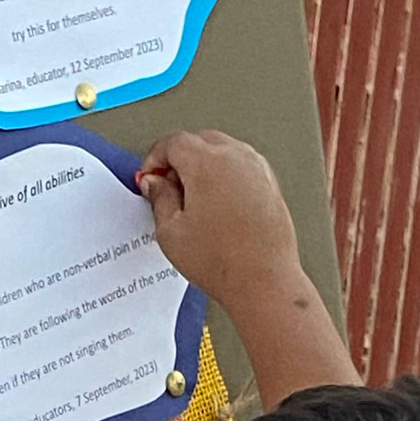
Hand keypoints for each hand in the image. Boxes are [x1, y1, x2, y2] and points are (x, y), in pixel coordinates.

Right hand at [138, 130, 354, 402]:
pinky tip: (215, 204)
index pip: (173, 142)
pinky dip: (224, 174)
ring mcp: (257, 169)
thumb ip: (159, 198)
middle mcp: (235, 158)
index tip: (150, 176)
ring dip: (202, 164)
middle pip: (199, 140)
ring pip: (222, 150)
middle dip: (178, 158)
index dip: (154, 158)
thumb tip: (155, 183)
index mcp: (206, 163)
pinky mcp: (269, 183)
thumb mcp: (170, 231)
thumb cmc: (222, 261)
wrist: (263, 280)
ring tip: (191, 199)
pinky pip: (240, 165)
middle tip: (166, 186)